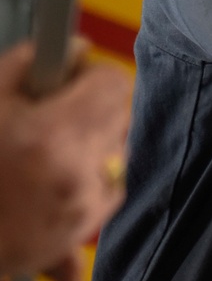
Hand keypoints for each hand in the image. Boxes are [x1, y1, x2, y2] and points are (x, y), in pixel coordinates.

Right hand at [0, 42, 131, 280]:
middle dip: (91, 107)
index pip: (113, 83)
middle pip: (119, 115)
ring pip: (117, 153)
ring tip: (43, 151)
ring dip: (91, 144)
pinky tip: (49, 181)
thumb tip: (71, 48)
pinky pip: (107, 191)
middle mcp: (79, 174)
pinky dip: (87, 181)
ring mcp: (85, 207)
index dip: (90, 73)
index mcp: (53, 136)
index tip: (67, 77)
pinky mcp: (82, 232)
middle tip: (48, 113)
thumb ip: (24, 65)